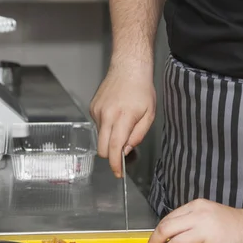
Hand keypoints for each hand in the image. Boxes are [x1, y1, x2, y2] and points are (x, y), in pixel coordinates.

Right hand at [90, 62, 155, 176]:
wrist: (128, 68)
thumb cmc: (142, 90)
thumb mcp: (149, 115)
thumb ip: (138, 135)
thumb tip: (126, 149)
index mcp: (122, 118)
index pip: (115, 147)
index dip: (115, 164)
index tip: (118, 173)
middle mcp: (106, 115)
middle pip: (103, 148)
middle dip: (111, 155)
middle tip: (123, 152)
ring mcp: (97, 111)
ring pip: (100, 137)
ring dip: (110, 139)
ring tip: (124, 123)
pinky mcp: (92, 108)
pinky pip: (98, 126)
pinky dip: (107, 127)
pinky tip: (117, 115)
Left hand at [147, 199, 242, 242]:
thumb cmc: (232, 223)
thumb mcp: (208, 212)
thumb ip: (190, 220)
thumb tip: (168, 235)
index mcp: (196, 206)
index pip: (167, 219)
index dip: (157, 233)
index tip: (155, 242)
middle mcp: (199, 216)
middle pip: (166, 230)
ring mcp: (206, 232)